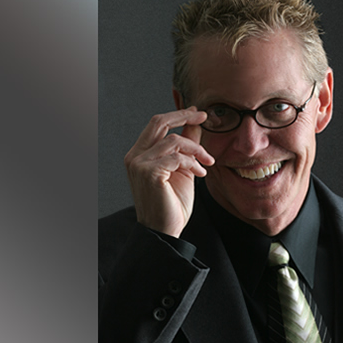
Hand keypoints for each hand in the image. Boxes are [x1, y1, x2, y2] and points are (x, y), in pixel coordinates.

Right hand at [124, 107, 214, 237]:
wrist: (165, 231)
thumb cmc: (173, 203)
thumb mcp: (183, 168)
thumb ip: (186, 146)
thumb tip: (195, 123)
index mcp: (140, 153)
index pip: (157, 124)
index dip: (178, 114)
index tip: (198, 112)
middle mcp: (134, 156)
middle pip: (159, 122)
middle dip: (184, 116)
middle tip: (204, 116)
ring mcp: (139, 164)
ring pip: (174, 140)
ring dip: (196, 150)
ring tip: (207, 163)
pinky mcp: (148, 173)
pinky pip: (177, 157)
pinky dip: (193, 163)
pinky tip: (201, 174)